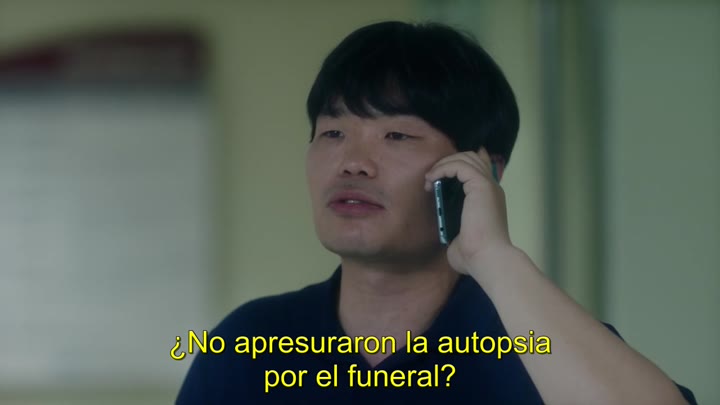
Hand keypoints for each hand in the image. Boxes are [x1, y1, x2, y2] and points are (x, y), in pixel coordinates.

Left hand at [424, 148, 512, 273]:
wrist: (487, 258)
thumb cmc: (474, 255)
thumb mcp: (461, 238)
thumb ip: (456, 230)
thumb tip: (450, 235)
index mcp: (489, 199)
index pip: (479, 168)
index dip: (459, 165)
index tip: (437, 176)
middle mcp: (491, 188)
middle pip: (472, 158)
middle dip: (448, 162)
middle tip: (432, 178)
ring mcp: (488, 185)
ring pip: (466, 158)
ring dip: (444, 164)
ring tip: (429, 178)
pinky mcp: (481, 185)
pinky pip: (459, 165)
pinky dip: (443, 168)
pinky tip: (432, 179)